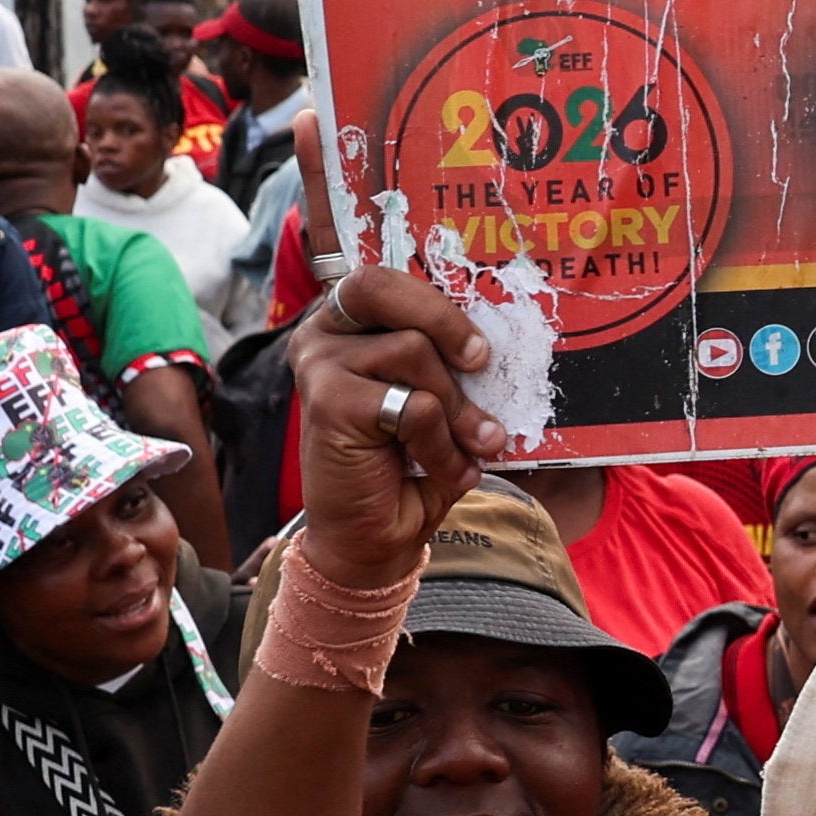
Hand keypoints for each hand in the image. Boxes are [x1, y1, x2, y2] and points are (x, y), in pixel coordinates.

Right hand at [288, 268, 528, 586]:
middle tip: (481, 363)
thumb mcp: (437, 400)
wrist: (374, 537)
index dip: (435, 300)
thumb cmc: (408, 464)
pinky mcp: (327, 402)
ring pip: (414, 351)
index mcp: (348, 325)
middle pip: (384, 288)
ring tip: (468, 445)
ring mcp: (319, 365)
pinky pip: (412, 404)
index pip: (386, 279)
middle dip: (445, 323)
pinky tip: (438, 468)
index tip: (478, 348)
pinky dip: (440, 442)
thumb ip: (451, 362)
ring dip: (456, 408)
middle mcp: (322, 335)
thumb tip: (497, 338)